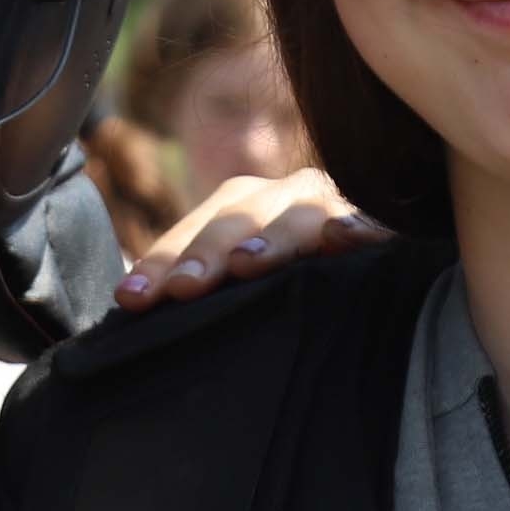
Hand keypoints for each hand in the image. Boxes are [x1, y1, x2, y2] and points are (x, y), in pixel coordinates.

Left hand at [115, 168, 385, 311]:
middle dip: (205, 255)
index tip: (131, 300)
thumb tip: (133, 313)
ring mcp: (329, 205)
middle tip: (182, 289)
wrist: (367, 244)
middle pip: (236, 221)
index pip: (190, 235)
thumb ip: (202, 289)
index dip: (160, 265)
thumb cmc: (291, 277)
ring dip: (271, 238)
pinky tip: (342, 239)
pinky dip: (358, 228)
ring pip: (296, 217)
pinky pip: (371, 224)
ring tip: (246, 263)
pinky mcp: (378, 224)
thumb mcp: (242, 278)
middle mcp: (280, 196)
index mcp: (239, 206)